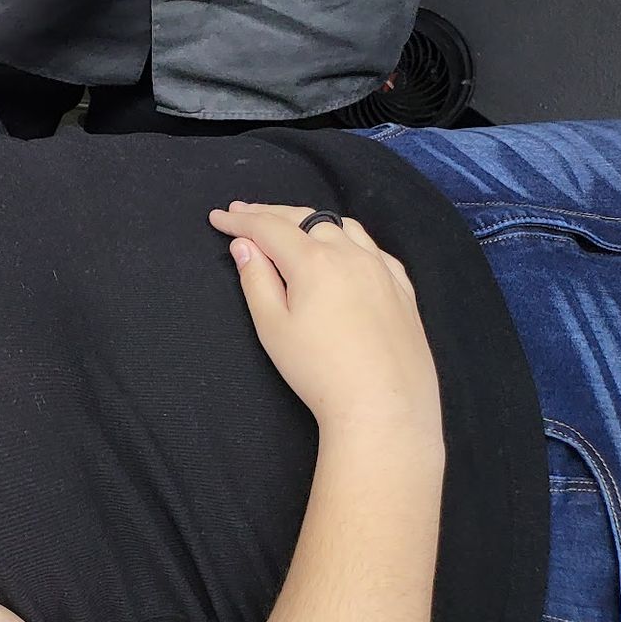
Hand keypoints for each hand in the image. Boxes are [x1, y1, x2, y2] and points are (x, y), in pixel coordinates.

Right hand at [208, 203, 441, 438]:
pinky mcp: (403, 290)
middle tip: (244, 213)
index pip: (269, 228)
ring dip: (311, 220)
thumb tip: (244, 246)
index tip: (217, 217)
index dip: (240, 221)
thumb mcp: (273, 328)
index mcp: (314, 261)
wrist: (384, 408)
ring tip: (292, 226)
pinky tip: (345, 251)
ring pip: (344, 227)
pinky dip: (350, 240)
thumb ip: (256, 281)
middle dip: (271, 213)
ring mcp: (382, 270)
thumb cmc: (319, 372)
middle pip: (306, 219)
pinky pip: (374, 250)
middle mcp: (350, 254)